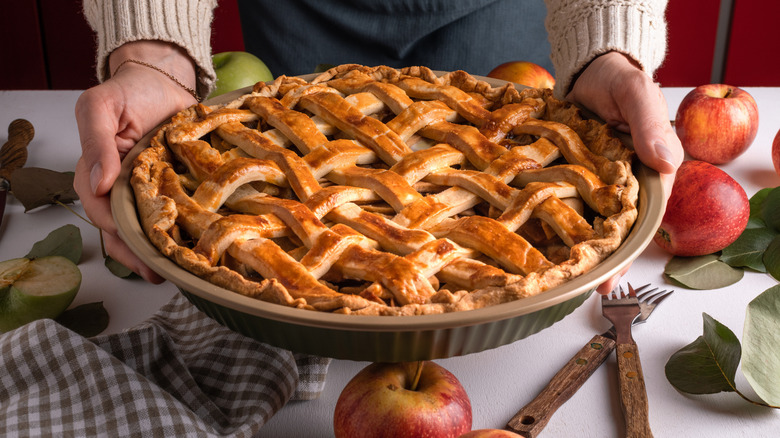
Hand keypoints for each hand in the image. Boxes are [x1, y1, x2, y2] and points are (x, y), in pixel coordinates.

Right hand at [74, 41, 197, 281]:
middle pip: (122, 229)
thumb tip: (97, 184)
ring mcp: (145, 189)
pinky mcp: (169, 187)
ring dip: (157, 251)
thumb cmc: (129, 91)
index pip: (100, 210)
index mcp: (96, 172)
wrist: (163, 78)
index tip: (136, 246)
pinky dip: (178, 231)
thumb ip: (96, 142)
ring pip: (145, 227)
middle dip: (137, 254)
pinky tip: (191, 247)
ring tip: (175, 271)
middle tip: (157, 274)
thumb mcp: (100, 107)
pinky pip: (171, 213)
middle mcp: (118, 186)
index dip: (116, 230)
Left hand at [566, 51, 683, 293]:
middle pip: (607, 231)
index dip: (626, 253)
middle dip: (596, 262)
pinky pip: (553, 197)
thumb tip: (665, 162)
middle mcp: (615, 184)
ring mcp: (586, 180)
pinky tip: (527, 237)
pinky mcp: (561, 172)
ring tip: (551, 277)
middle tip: (580, 289)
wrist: (589, 67)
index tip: (611, 279)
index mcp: (643, 174)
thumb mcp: (637, 96)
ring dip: (567, 246)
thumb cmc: (620, 81)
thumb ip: (649, 125)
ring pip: (579, 220)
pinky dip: (543, 215)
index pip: (639, 221)